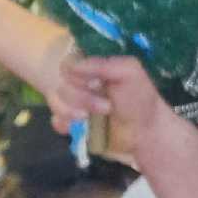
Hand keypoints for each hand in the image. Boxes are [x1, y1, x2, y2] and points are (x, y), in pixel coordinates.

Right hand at [62, 54, 180, 160]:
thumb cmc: (140, 100)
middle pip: (59, 83)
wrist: (143, 134)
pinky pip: (55, 119)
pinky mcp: (71, 121)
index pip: (67, 63)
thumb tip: (72, 66)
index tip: (95, 84)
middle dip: (81, 97)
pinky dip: (63, 123)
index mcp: (93, 66)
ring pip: (55, 101)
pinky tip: (76, 128)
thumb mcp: (129, 73)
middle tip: (106, 107)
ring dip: (71, 111)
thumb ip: (103, 65)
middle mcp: (81, 81)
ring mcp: (74, 101)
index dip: (76, 75)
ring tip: (90, 118)